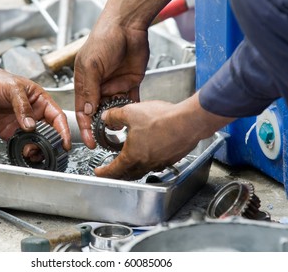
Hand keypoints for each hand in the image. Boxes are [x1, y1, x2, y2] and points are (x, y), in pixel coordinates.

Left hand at [0, 64, 70, 149]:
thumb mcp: (13, 89)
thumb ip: (23, 107)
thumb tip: (31, 125)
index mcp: (41, 101)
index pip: (58, 118)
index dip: (63, 131)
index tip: (65, 143)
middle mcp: (34, 114)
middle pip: (50, 132)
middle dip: (51, 144)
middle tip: (48, 151)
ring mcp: (23, 125)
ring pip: (37, 141)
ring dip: (37, 149)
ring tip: (32, 152)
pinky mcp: (11, 133)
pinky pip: (22, 145)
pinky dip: (24, 151)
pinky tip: (23, 152)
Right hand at [74, 0, 171, 148]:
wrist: (129, 26)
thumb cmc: (105, 38)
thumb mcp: (91, 65)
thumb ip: (89, 89)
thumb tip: (88, 111)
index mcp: (85, 82)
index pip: (83, 110)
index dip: (85, 127)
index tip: (89, 141)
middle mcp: (99, 86)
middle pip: (98, 112)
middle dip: (101, 127)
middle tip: (106, 140)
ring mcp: (115, 85)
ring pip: (115, 108)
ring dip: (117, 119)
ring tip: (120, 130)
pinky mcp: (130, 83)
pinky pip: (131, 101)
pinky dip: (132, 110)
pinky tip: (134, 118)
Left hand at [94, 94, 234, 179]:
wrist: (188, 121)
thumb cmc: (162, 119)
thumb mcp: (131, 113)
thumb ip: (115, 116)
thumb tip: (106, 117)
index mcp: (132, 156)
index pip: (114, 170)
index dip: (104, 172)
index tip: (99, 172)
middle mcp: (146, 163)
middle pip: (128, 174)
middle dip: (118, 173)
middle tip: (113, 170)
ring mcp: (160, 162)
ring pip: (143, 170)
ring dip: (134, 168)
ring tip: (131, 161)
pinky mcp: (172, 158)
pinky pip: (157, 164)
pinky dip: (149, 161)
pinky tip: (151, 151)